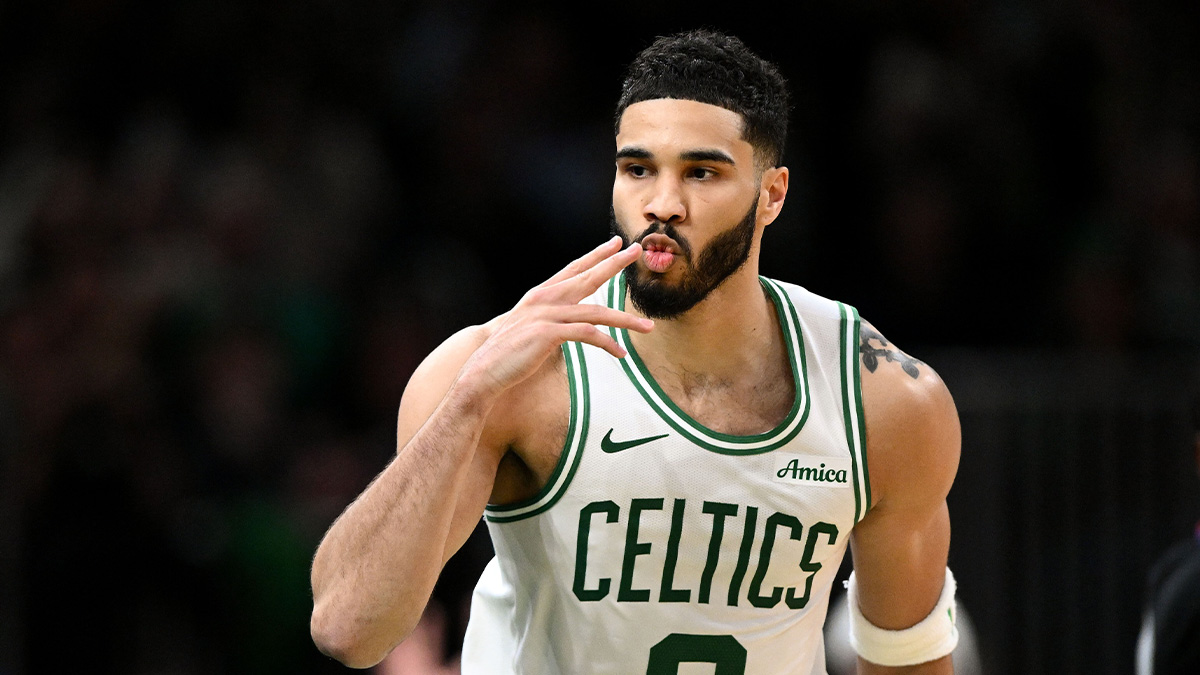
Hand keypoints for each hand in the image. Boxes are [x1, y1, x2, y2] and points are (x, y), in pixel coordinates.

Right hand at [460, 236, 651, 399]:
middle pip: (587, 277)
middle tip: (636, 251)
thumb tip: (568, 323)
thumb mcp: (529, 329)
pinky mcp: (549, 334)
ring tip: (648, 326)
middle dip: (614, 263)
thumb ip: (549, 319)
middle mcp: (544, 299)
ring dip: (625, 320)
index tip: (615, 244)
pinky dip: (607, 344)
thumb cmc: (506, 354)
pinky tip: (620, 353)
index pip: (573, 269)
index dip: (595, 255)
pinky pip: (588, 335)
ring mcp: (547, 315)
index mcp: (540, 295)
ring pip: (596, 311)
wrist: (484, 371)